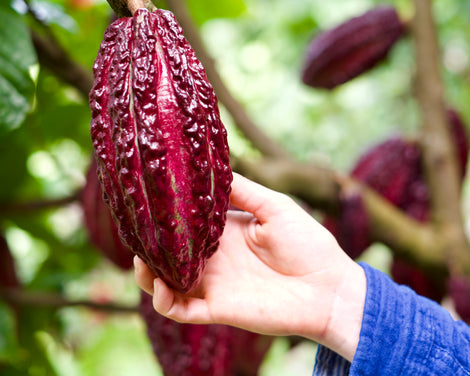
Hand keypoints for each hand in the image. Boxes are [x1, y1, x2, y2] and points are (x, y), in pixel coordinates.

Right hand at [134, 172, 365, 360]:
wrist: (329, 287)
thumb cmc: (308, 244)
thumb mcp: (274, 206)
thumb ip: (243, 190)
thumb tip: (212, 166)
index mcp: (224, 231)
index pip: (184, 223)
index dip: (165, 214)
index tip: (146, 200)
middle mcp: (213, 258)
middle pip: (168, 253)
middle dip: (148, 244)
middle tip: (135, 231)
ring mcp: (212, 284)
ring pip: (165, 282)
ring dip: (148, 273)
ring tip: (142, 260)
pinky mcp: (216, 309)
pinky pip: (179, 309)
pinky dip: (163, 301)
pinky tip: (162, 286)